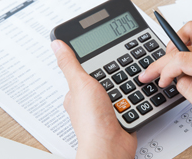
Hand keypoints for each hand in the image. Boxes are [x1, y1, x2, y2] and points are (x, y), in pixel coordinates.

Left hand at [51, 40, 136, 158]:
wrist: (111, 146)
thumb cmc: (92, 122)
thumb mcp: (80, 84)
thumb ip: (70, 64)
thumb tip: (57, 45)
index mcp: (76, 94)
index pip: (84, 70)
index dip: (95, 62)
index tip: (103, 56)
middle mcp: (89, 102)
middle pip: (104, 78)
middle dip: (114, 75)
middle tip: (118, 72)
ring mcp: (105, 109)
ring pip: (118, 88)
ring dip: (125, 87)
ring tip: (126, 85)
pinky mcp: (120, 115)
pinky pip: (130, 100)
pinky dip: (133, 98)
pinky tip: (133, 97)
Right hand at [139, 21, 191, 136]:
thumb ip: (190, 92)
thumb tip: (176, 77)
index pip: (182, 59)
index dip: (164, 70)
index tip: (158, 80)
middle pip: (182, 43)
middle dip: (164, 60)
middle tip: (153, 72)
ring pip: (191, 29)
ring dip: (176, 44)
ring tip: (170, 63)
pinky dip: (187, 41)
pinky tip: (184, 56)